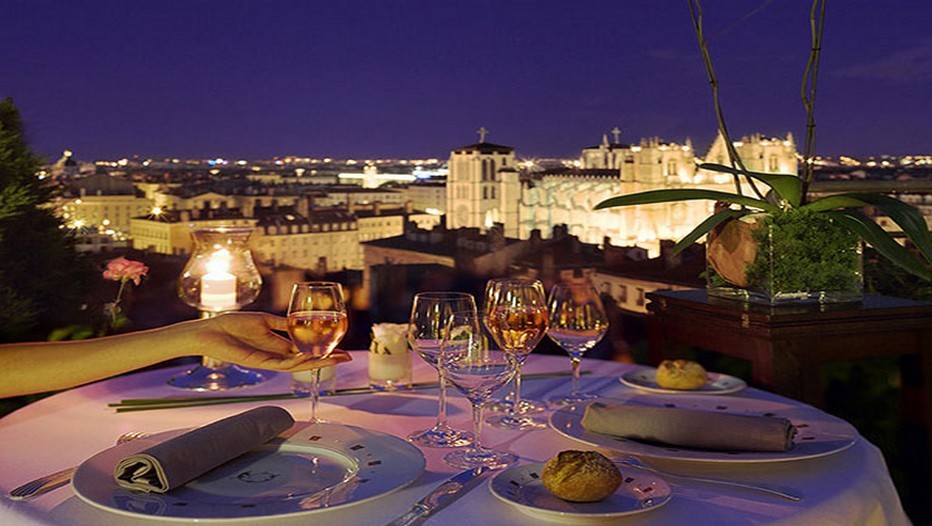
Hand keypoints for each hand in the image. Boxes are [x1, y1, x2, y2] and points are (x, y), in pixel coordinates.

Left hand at [198, 312, 351, 371]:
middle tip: (347, 357)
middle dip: (327, 359)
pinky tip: (309, 359)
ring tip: (335, 359)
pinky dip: (297, 362)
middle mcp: (276, 355)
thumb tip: (298, 321)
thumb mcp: (263, 320)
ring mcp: (269, 360)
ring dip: (317, 362)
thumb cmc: (232, 324)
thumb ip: (281, 323)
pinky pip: (282, 364)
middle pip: (307, 360)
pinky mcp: (260, 362)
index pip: (305, 350)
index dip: (322, 350)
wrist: (210, 331)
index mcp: (277, 344)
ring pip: (299, 365)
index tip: (340, 348)